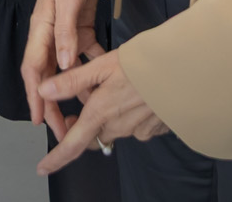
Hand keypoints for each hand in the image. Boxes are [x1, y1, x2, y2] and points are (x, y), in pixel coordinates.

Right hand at [21, 0, 103, 132]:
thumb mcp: (67, 2)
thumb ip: (66, 32)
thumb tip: (63, 64)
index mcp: (41, 31)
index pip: (33, 69)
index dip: (34, 96)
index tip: (39, 119)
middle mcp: (50, 38)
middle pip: (47, 78)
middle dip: (52, 105)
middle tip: (60, 130)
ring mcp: (65, 37)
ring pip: (65, 73)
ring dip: (72, 94)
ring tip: (81, 116)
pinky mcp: (81, 33)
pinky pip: (85, 58)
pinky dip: (92, 72)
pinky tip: (103, 85)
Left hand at [36, 50, 168, 173]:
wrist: (188, 71)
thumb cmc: (146, 63)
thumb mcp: (103, 65)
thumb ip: (72, 81)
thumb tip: (44, 91)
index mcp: (101, 112)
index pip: (73, 144)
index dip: (56, 158)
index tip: (43, 168)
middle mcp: (119, 127)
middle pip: (95, 134)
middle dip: (85, 125)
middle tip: (82, 105)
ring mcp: (139, 130)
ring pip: (116, 128)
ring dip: (109, 115)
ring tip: (116, 87)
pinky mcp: (156, 128)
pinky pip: (136, 126)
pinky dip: (131, 113)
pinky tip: (138, 94)